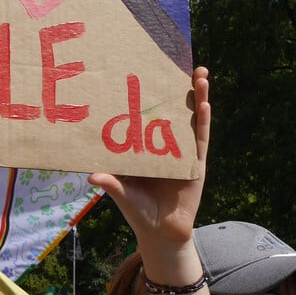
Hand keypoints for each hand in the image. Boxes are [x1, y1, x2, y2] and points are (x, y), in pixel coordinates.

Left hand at [89, 67, 210, 251]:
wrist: (160, 232)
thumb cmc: (137, 209)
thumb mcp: (121, 192)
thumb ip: (111, 183)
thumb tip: (91, 176)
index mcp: (146, 144)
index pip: (149, 113)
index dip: (152, 92)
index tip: (150, 68)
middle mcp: (166, 143)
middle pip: (175, 109)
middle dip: (180, 86)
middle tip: (184, 62)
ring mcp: (183, 151)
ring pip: (192, 119)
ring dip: (197, 97)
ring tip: (200, 75)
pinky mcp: (197, 163)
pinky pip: (201, 139)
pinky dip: (203, 121)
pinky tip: (205, 103)